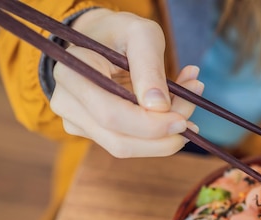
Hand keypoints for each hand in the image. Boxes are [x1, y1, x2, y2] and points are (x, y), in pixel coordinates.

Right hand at [49, 9, 202, 157]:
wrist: (100, 38)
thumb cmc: (120, 32)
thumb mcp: (141, 34)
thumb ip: (149, 67)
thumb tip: (159, 108)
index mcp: (72, 73)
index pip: (111, 114)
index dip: (150, 125)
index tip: (184, 121)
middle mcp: (67, 103)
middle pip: (118, 141)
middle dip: (161, 137)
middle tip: (193, 124)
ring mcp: (77, 121)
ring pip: (125, 147)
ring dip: (163, 138)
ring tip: (188, 110)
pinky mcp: (92, 132)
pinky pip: (128, 143)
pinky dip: (156, 135)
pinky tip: (174, 112)